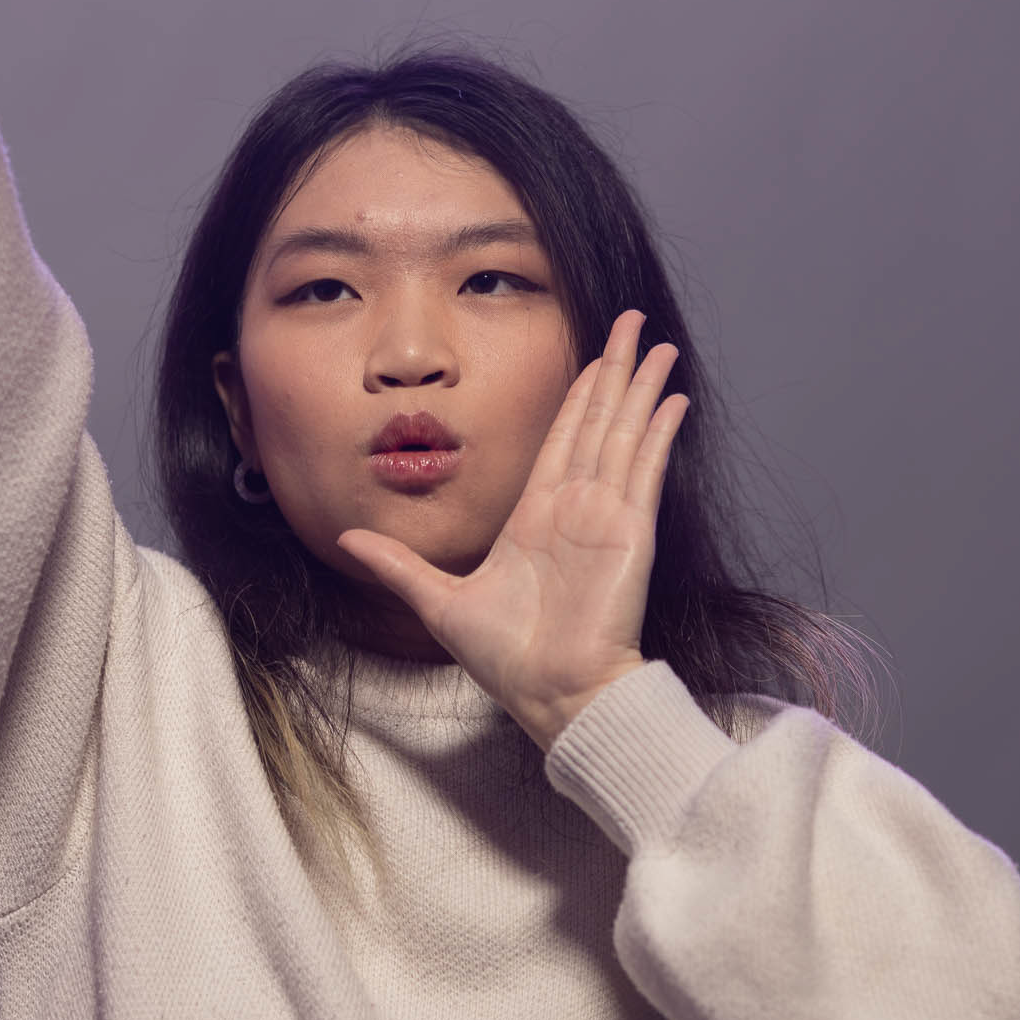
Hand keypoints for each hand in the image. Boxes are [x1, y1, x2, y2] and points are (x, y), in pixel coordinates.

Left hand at [335, 310, 688, 750]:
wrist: (553, 695)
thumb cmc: (507, 661)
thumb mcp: (437, 601)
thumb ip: (398, 564)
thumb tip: (348, 537)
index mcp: (535, 519)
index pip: (561, 440)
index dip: (576, 396)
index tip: (592, 357)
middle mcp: (575, 508)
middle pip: (598, 422)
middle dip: (614, 370)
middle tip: (632, 324)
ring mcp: (606, 516)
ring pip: (625, 434)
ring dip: (642, 387)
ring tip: (658, 343)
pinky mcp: (630, 531)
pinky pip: (645, 469)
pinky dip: (658, 431)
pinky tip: (671, 398)